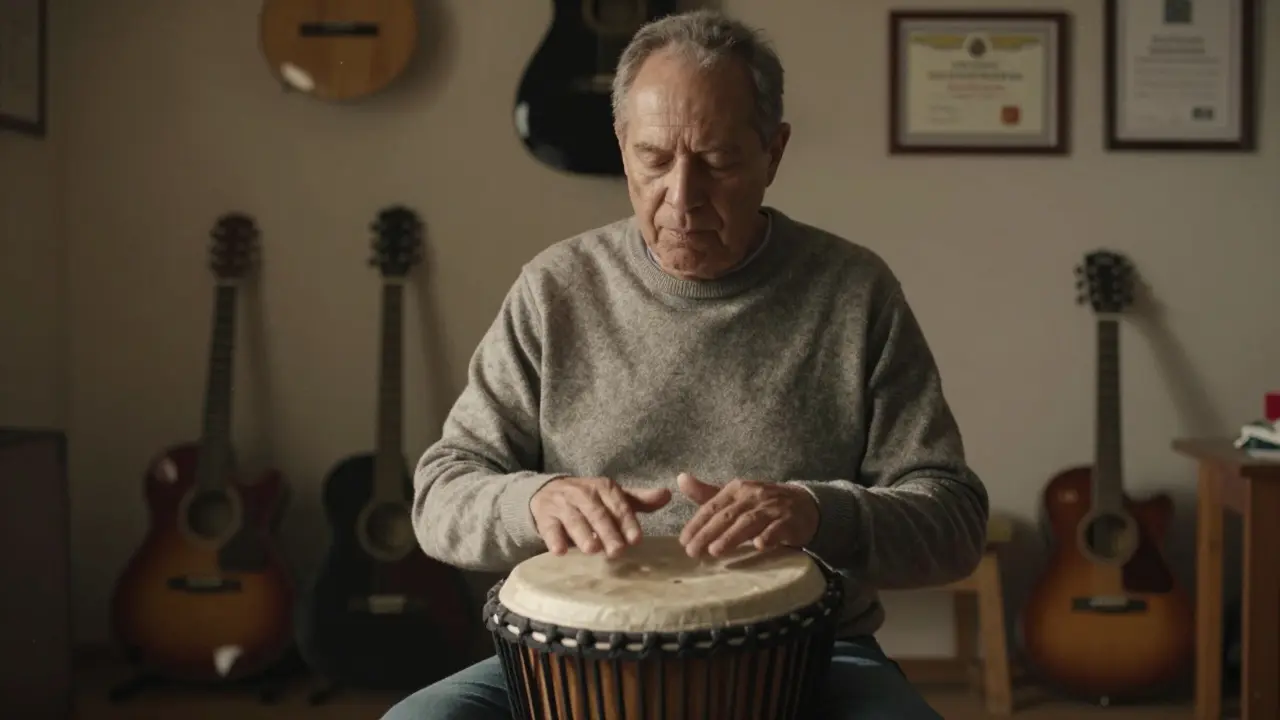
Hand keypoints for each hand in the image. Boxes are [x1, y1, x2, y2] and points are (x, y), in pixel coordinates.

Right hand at [530, 476, 671, 557]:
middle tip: (617, 551)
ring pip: (574, 519)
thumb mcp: (613, 497)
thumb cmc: (589, 500)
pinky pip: (549, 527)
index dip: (628, 522)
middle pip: (597, 513)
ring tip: (592, 549)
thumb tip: (667, 495)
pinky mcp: (545, 516)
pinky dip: (554, 539)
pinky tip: (560, 551)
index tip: (637, 540)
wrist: (548, 491)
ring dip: (582, 534)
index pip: (619, 505)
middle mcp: (583, 493)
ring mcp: (562, 504)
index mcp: (604, 488)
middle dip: (607, 532)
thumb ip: (639, 500)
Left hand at [677, 472, 819, 557]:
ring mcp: (773, 507)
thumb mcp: (735, 497)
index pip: (712, 506)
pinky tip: (759, 546)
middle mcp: (754, 495)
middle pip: (727, 515)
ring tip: (715, 551)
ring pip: (749, 521)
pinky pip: (778, 528)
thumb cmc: (762, 504)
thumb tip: (680, 479)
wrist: (804, 505)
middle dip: (708, 533)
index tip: (683, 541)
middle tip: (692, 551)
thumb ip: (708, 494)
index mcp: (737, 489)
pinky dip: (769, 536)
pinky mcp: (790, 520)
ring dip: (732, 536)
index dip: (697, 523)